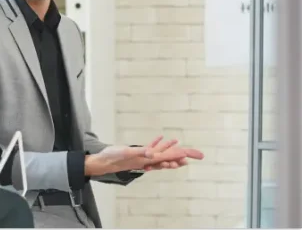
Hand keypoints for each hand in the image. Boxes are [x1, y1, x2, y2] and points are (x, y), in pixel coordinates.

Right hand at [85, 136, 203, 175]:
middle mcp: (148, 160)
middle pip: (170, 158)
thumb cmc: (113, 158)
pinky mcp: (137, 154)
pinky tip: (160, 138)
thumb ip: (140, 153)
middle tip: (199, 155)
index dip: (181, 155)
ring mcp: (143, 158)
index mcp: (148, 159)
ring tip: (181, 144)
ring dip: (171, 149)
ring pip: (162, 154)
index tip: (195, 156)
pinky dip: (156, 144)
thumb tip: (153, 153)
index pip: (169, 157)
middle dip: (183, 155)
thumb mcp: (126, 153)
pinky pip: (150, 149)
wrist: (103, 163)